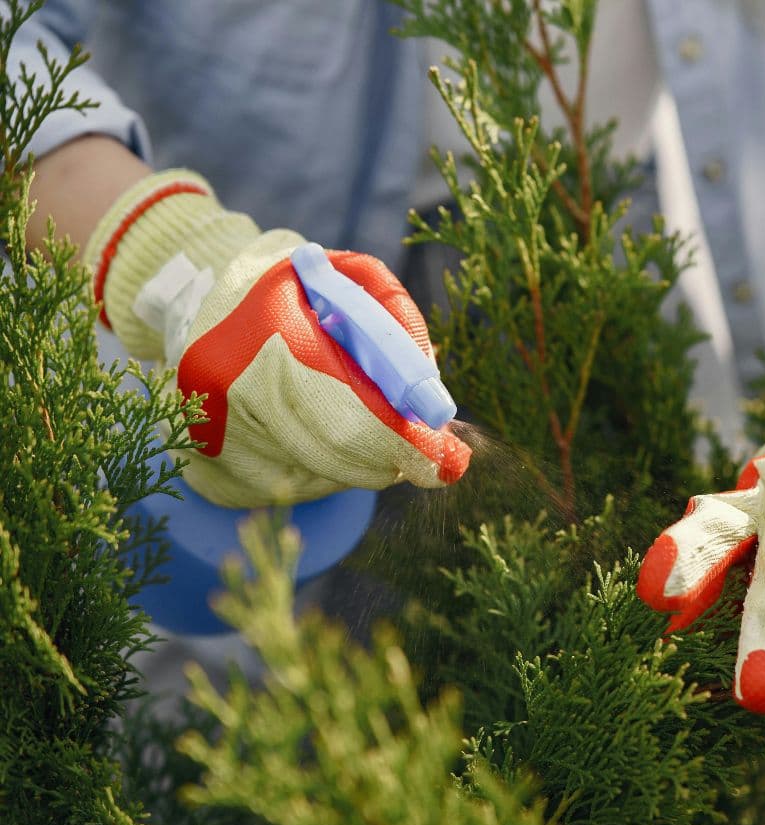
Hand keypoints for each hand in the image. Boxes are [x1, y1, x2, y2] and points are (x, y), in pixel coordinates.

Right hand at [85, 170, 469, 506]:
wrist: (196, 300)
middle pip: (336, 452)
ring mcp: (213, 435)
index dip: (401, 440)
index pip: (348, 412)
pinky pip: (292, 486)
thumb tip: (432, 398)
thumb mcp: (347, 277)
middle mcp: (230, 389)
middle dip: (391, 457)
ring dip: (359, 462)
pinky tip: (317, 434)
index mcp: (266, 334)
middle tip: (428, 457)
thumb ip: (396, 322)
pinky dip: (323, 470)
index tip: (446, 460)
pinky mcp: (210, 469)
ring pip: (320, 475)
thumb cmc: (293, 288)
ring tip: (358, 421)